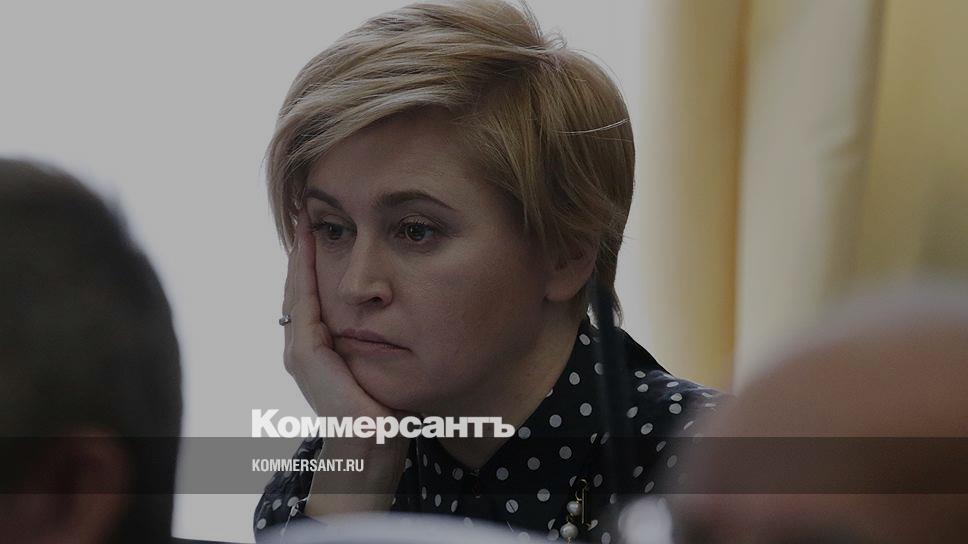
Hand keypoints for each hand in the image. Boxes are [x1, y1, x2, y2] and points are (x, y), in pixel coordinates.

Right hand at [282, 208, 398, 423]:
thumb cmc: (388, 413)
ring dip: (301, 255)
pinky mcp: (306, 355)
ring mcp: (301, 352)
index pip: (315, 297)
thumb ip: (386, 339)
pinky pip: (304, 302)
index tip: (324, 229)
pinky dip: (303, 272)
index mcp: (321, 351)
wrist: (375, 450)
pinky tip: (309, 246)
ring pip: (298, 290)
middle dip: (304, 252)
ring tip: (306, 221)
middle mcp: (304, 349)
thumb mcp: (387, 365)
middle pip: (301, 288)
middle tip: (308, 213)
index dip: (317, 264)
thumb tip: (407, 311)